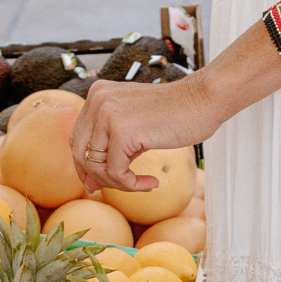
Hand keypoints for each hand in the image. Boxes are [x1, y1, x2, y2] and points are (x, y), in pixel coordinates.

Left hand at [70, 70, 216, 197]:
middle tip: (123, 187)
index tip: (103, 182)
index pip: (77, 139)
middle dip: (98, 177)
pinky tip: (152, 182)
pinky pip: (116, 173)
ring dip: (118, 183)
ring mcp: (107, 114)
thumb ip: (111, 144)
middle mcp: (97, 100)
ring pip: (96, 166)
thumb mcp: (134, 123)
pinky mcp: (122, 131)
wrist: (203, 100)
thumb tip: (88, 184)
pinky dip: (132, 185)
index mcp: (97, 95)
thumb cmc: (176, 114)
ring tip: (142, 184)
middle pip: (80, 153)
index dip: (86, 166)